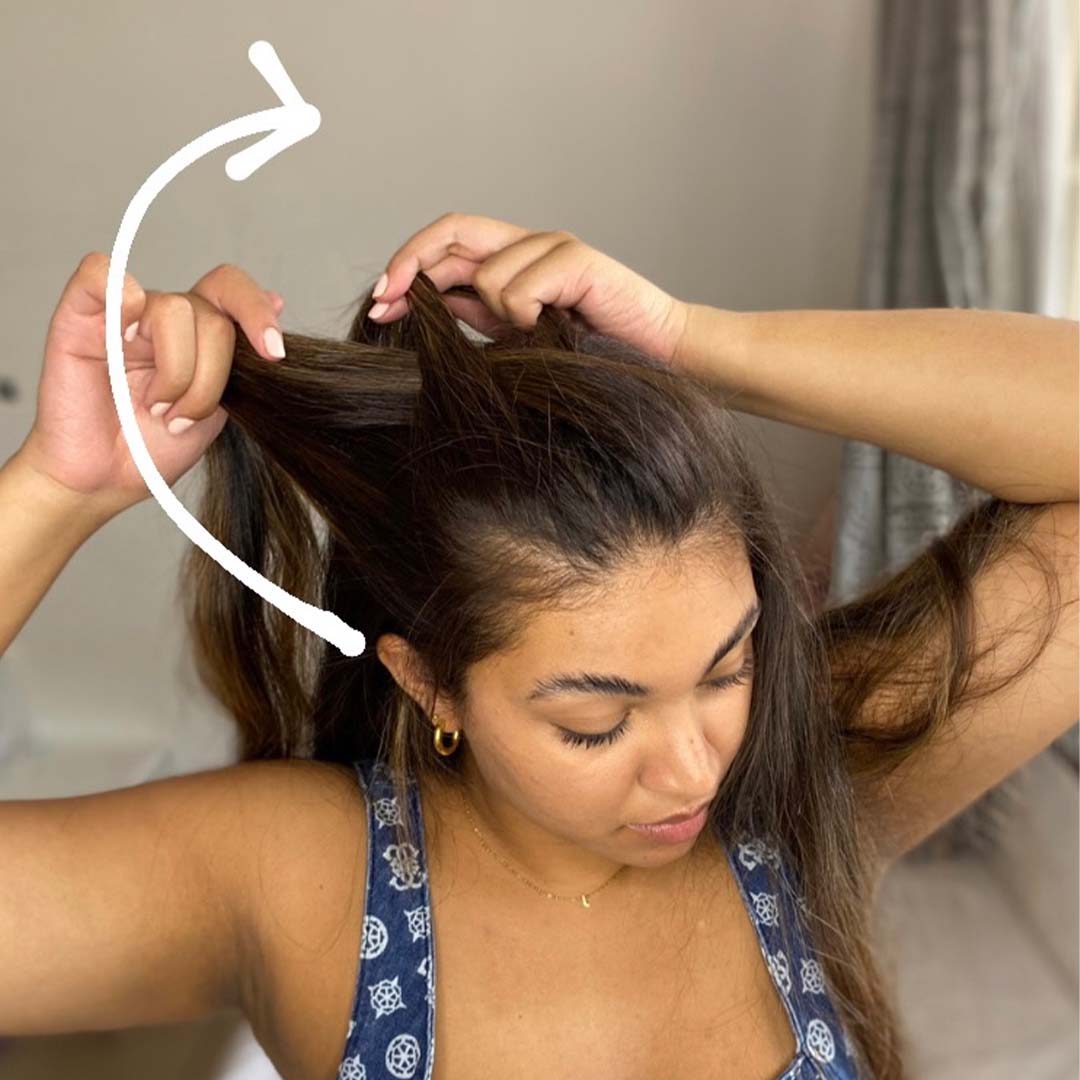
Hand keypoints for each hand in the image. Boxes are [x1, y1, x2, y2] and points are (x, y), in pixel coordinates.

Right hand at [17, 253, 286, 515]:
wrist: (103, 481)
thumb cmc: (152, 447)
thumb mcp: (218, 409)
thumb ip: (244, 360)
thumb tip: (278, 299)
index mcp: (200, 333)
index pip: (234, 292)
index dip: (259, 314)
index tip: (274, 354)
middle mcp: (165, 318)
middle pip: (212, 315)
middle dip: (211, 377)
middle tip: (184, 417)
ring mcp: (124, 314)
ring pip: (173, 310)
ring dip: (174, 374)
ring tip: (155, 410)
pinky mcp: (80, 316)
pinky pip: (101, 274)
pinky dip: (121, 298)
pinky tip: (124, 341)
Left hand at [369, 212, 690, 366]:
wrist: (661, 359)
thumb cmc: (595, 353)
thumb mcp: (518, 335)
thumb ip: (476, 312)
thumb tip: (423, 300)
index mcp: (516, 260)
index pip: (448, 243)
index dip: (407, 265)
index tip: (378, 301)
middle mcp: (532, 244)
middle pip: (454, 230)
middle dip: (409, 264)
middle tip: (383, 301)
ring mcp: (556, 247)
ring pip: (487, 272)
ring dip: (496, 314)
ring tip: (534, 335)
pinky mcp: (579, 260)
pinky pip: (521, 286)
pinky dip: (524, 314)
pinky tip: (551, 329)